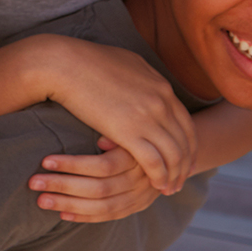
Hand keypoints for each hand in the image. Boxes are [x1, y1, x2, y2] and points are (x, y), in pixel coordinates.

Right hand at [30, 37, 194, 195]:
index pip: (186, 123)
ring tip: (168, 189)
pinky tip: (155, 186)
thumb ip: (141, 77)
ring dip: (174, 175)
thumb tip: (142, 82)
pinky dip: (159, 177)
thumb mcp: (125, 63)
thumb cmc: (84, 61)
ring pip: (174, 155)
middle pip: (185, 141)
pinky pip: (154, 162)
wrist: (63, 63)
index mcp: (161, 87)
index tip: (184, 160)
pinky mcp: (129, 131)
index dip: (188, 145)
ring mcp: (148, 116)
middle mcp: (161, 102)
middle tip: (179, 181)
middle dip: (185, 164)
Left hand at [30, 137, 161, 222]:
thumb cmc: (131, 128)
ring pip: (103, 206)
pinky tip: (62, 214)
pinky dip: (85, 217)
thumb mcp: (127, 125)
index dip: (73, 165)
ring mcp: (142, 196)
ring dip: (69, 204)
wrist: (167, 149)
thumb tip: (101, 140)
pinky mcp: (137, 207)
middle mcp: (143, 179)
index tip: (45, 161)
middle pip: (100, 188)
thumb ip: (115, 131)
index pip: (103, 166)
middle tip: (34, 182)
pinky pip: (109, 216)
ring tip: (41, 200)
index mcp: (138, 156)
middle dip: (63, 185)